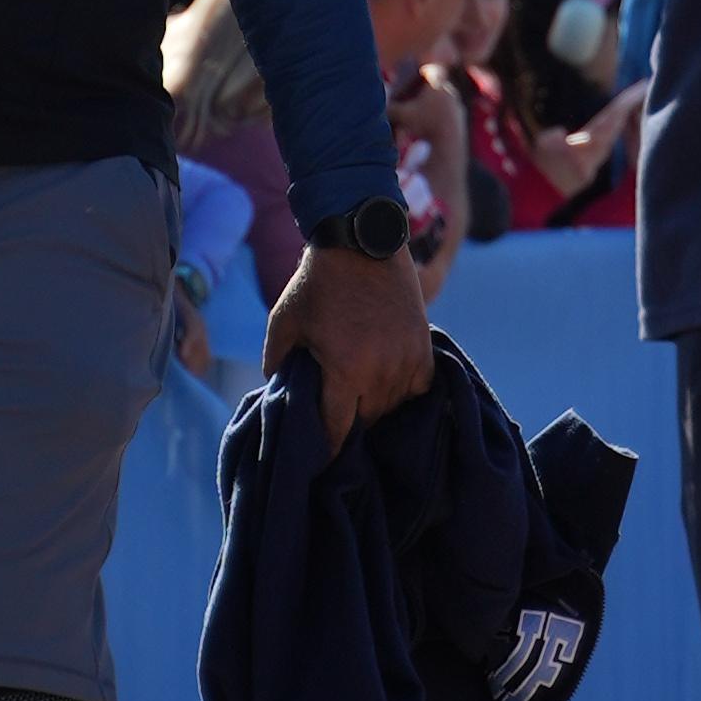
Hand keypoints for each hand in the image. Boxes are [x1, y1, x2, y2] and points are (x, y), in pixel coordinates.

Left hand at [262, 242, 434, 453]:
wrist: (362, 240)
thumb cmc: (316, 284)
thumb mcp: (283, 323)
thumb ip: (277, 366)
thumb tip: (279, 396)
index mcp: (347, 369)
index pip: (338, 431)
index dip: (326, 449)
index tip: (317, 460)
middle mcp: (383, 371)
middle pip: (366, 422)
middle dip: (347, 424)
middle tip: (332, 421)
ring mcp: (408, 359)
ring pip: (391, 407)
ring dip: (373, 407)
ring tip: (354, 399)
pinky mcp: (424, 348)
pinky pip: (416, 388)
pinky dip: (399, 390)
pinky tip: (382, 382)